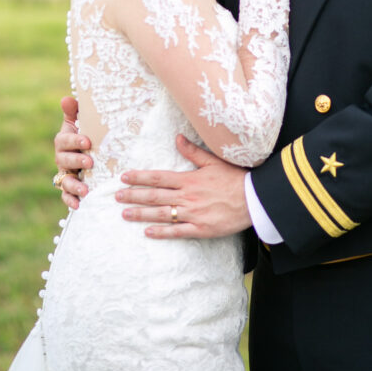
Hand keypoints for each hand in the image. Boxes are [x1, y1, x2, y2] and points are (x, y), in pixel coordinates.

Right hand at [54, 96, 91, 208]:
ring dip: (73, 185)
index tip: (88, 142)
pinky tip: (79, 205)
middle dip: (76, 162)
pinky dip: (70, 200)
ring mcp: (65, 173)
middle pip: (64, 161)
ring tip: (85, 189)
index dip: (74, 141)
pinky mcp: (69, 187)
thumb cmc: (86, 132)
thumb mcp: (81, 121)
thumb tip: (66, 98)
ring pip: (64, 180)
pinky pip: (66, 195)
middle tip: (90, 163)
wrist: (91, 150)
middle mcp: (62, 158)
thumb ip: (74, 112)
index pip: (64, 140)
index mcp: (63, 141)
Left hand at [116, 136, 250, 238]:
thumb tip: (177, 138)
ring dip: (141, 213)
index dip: (140, 177)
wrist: (254, 199)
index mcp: (189, 179)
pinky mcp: (200, 228)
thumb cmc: (235, 178)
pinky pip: (177, 231)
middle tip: (117, 196)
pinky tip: (147, 232)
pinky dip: (161, 232)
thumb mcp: (214, 161)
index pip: (158, 177)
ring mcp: (193, 213)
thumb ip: (193, 152)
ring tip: (125, 214)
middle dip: (134, 195)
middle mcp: (187, 196)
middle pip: (155, 196)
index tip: (124, 177)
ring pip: (161, 214)